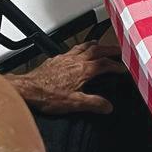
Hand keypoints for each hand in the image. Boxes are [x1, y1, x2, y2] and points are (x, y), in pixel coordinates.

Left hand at [10, 42, 125, 114]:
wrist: (28, 89)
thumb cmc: (48, 96)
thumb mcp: (75, 103)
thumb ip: (94, 103)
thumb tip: (108, 106)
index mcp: (83, 70)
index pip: (104, 64)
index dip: (115, 65)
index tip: (123, 67)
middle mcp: (75, 60)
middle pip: (96, 49)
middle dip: (109, 49)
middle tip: (117, 49)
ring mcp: (64, 58)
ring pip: (83, 46)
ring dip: (94, 44)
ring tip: (99, 44)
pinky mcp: (55, 59)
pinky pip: (71, 49)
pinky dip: (79, 48)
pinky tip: (76, 52)